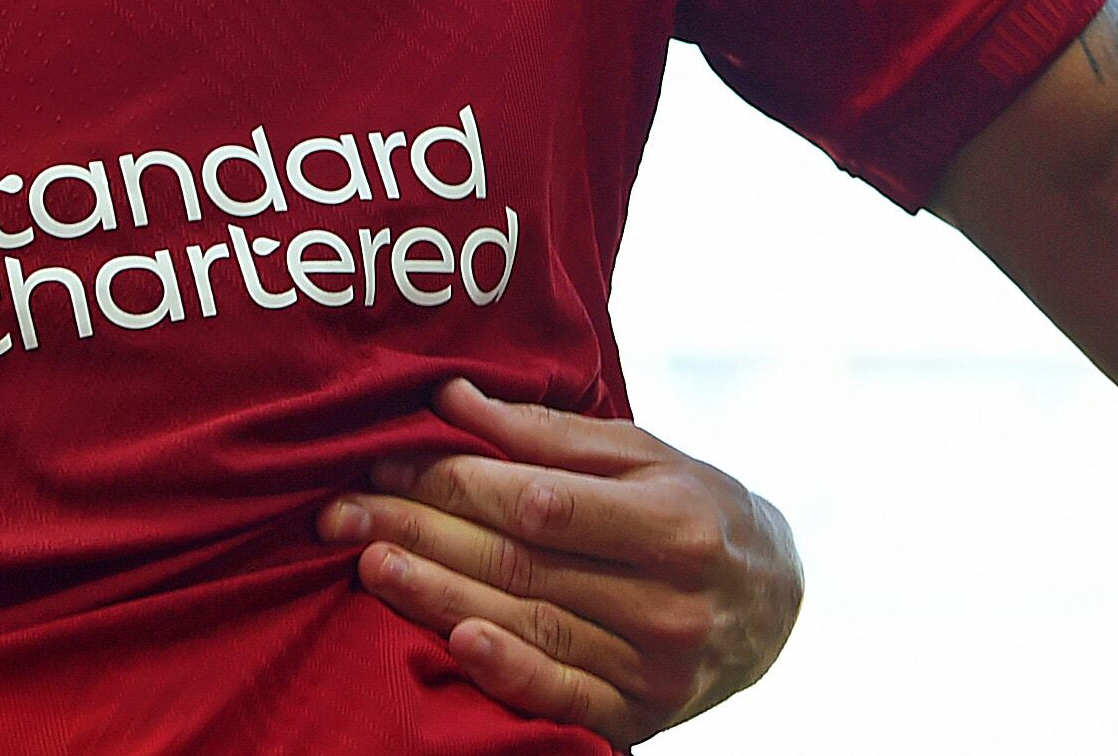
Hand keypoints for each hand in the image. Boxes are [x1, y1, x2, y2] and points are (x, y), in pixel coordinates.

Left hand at [320, 380, 801, 741]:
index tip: (386, 462)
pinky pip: (564, 700)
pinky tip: (456, 642)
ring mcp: (656, 668)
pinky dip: (508, 674)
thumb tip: (453, 399)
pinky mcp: (641, 717)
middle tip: (344, 513)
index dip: (457, 480)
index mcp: (673, 522)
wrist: (773, 604)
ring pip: (530, 626)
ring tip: (372, 564)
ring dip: (440, 595)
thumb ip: (547, 432)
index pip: (542, 501)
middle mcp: (669, 600)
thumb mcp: (643, 454)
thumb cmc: (696, 508)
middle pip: (523, 562)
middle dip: (423, 532)